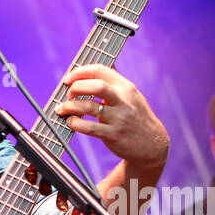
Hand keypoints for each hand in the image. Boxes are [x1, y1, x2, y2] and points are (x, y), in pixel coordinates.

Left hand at [54, 65, 168, 172]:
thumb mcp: (132, 96)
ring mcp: (119, 118)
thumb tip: (97, 68)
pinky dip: (76, 123)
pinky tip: (72, 122)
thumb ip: (116, 83)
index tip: (69, 78)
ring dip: (70, 106)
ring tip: (63, 109)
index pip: (101, 70)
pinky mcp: (113, 135)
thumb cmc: (137, 118)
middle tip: (68, 93)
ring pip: (89, 106)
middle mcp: (123, 100)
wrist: (151, 145)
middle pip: (96, 85)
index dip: (81, 71)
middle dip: (76, 87)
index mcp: (126, 87)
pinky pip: (89, 127)